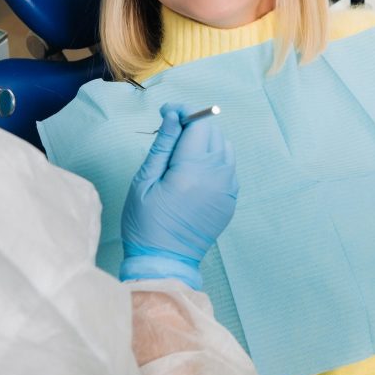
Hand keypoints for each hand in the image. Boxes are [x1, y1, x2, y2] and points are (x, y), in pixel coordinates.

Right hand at [120, 102, 237, 289]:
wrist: (164, 262)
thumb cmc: (146, 223)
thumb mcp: (144, 181)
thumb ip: (162, 145)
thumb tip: (173, 115)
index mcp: (193, 169)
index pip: (199, 123)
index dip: (183, 112)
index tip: (167, 113)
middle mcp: (217, 176)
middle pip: (214, 132)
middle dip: (193, 125)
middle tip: (170, 134)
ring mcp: (228, 189)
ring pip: (224, 147)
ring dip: (205, 142)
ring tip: (182, 155)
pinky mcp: (231, 200)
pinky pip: (228, 167)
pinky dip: (214, 161)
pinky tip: (194, 173)